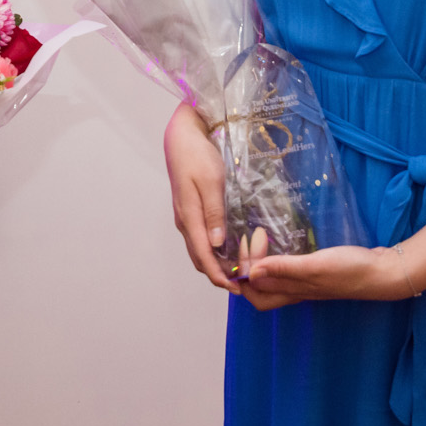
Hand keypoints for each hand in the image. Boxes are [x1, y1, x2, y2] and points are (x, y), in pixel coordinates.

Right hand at [163, 102, 237, 292]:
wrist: (182, 137)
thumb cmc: (197, 156)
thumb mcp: (210, 182)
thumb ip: (214, 213)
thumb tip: (217, 244)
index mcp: (189, 217)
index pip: (203, 257)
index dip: (218, 277)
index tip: (236, 288)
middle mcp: (185, 222)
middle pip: (200, 258)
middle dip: (219, 274)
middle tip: (244, 282)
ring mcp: (186, 216)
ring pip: (200, 249)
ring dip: (217, 263)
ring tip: (240, 268)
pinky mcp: (190, 210)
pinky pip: (201, 238)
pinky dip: (214, 250)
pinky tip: (230, 247)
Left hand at [237, 243, 407, 310]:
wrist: (382, 272)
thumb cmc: (350, 271)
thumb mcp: (315, 267)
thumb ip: (284, 269)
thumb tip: (250, 273)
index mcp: (292, 292)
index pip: (254, 293)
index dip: (243, 273)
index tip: (250, 244)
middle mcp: (295, 290)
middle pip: (259, 287)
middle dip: (247, 265)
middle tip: (252, 237)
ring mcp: (306, 282)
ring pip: (273, 277)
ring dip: (260, 260)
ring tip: (259, 237)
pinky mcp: (316, 272)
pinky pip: (287, 268)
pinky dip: (277, 256)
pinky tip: (280, 242)